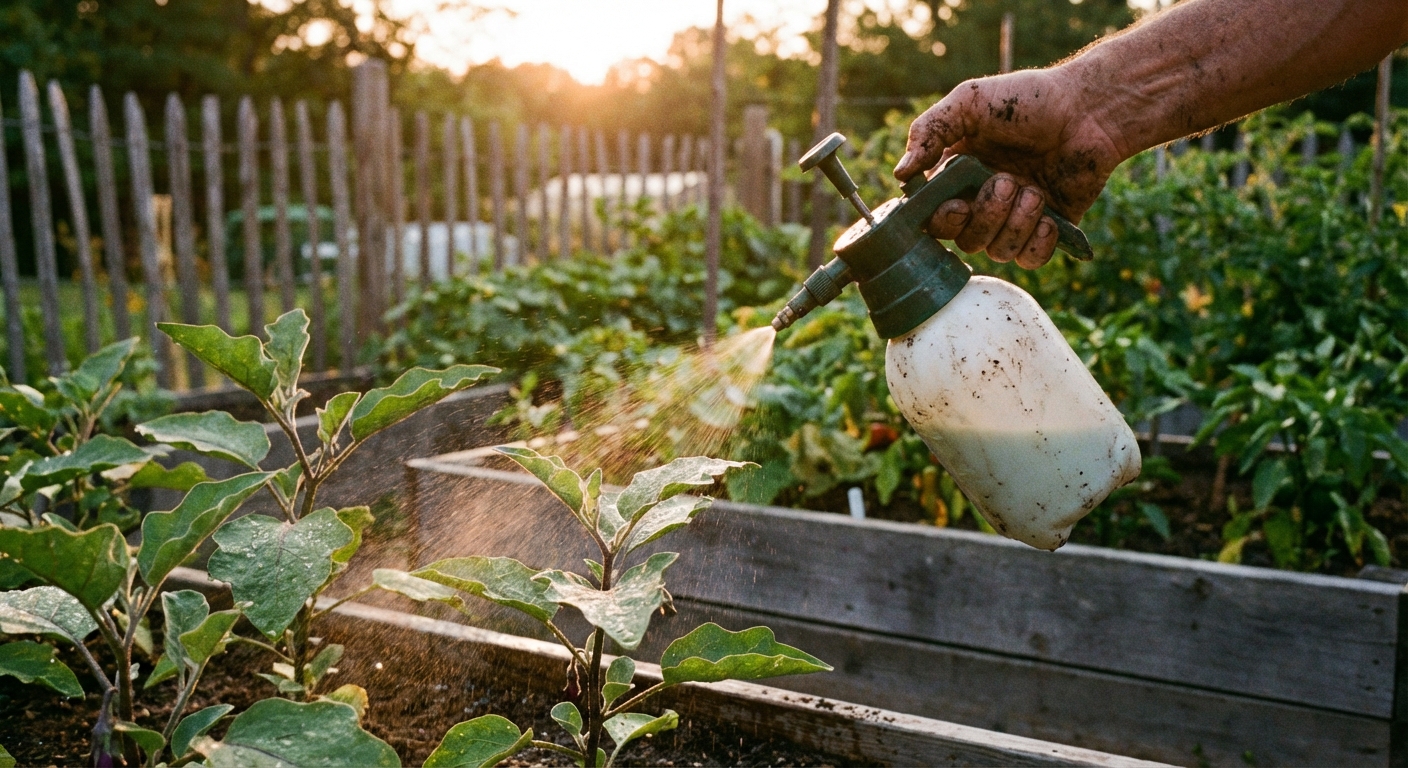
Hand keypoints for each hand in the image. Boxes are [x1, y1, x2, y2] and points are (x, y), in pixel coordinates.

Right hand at [894, 68, 1125, 268]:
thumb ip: (929, 130)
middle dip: (985, 215)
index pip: (932, 217)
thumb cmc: (1028, 100)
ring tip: (1035, 192)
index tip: (956, 205)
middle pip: (964, 239)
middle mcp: (982, 201)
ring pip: (997, 250)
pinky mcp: (1047, 229)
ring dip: (1015, 223)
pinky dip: (1037, 244)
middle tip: (1006, 181)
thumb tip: (901, 173)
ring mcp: (1014, 217)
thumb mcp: (969, 101)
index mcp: (957, 176)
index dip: (940, 221)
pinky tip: (1048, 218)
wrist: (1089, 109)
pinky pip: (1029, 259)